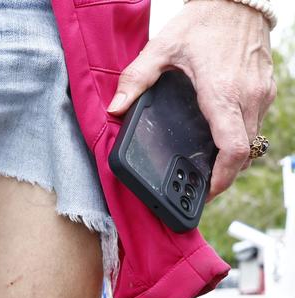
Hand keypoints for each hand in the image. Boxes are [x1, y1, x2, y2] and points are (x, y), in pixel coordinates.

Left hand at [108, 0, 275, 199]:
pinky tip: (215, 134)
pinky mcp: (266, 88)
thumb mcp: (161, 48)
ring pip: (251, 139)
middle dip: (222, 173)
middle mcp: (248, 97)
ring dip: (231, 155)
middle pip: (243, 153)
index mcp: (222, 93)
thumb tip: (115, 109)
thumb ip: (136, 80)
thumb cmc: (203, 21)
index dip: (221, 178)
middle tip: (198, 184)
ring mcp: (262, 94)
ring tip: (205, 164)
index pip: (232, 149)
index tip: (205, 191)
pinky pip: (254, 123)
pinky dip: (238, 135)